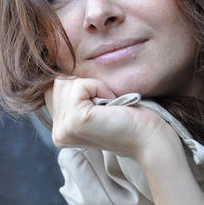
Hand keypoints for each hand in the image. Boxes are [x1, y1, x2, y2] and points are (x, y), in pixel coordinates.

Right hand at [44, 76, 170, 158]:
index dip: (80, 86)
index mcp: (60, 130)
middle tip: (108, 105)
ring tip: (109, 106)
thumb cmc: (129, 117)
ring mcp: (64, 129)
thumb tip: (62, 67)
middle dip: (86, 84)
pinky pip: (79, 86)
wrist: (150, 137)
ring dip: (93, 86)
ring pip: (66, 82)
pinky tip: (111, 105)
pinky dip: (98, 88)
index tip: (102, 104)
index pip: (54, 88)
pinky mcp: (75, 122)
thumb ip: (74, 93)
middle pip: (58, 83)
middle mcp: (58, 133)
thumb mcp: (94, 103)